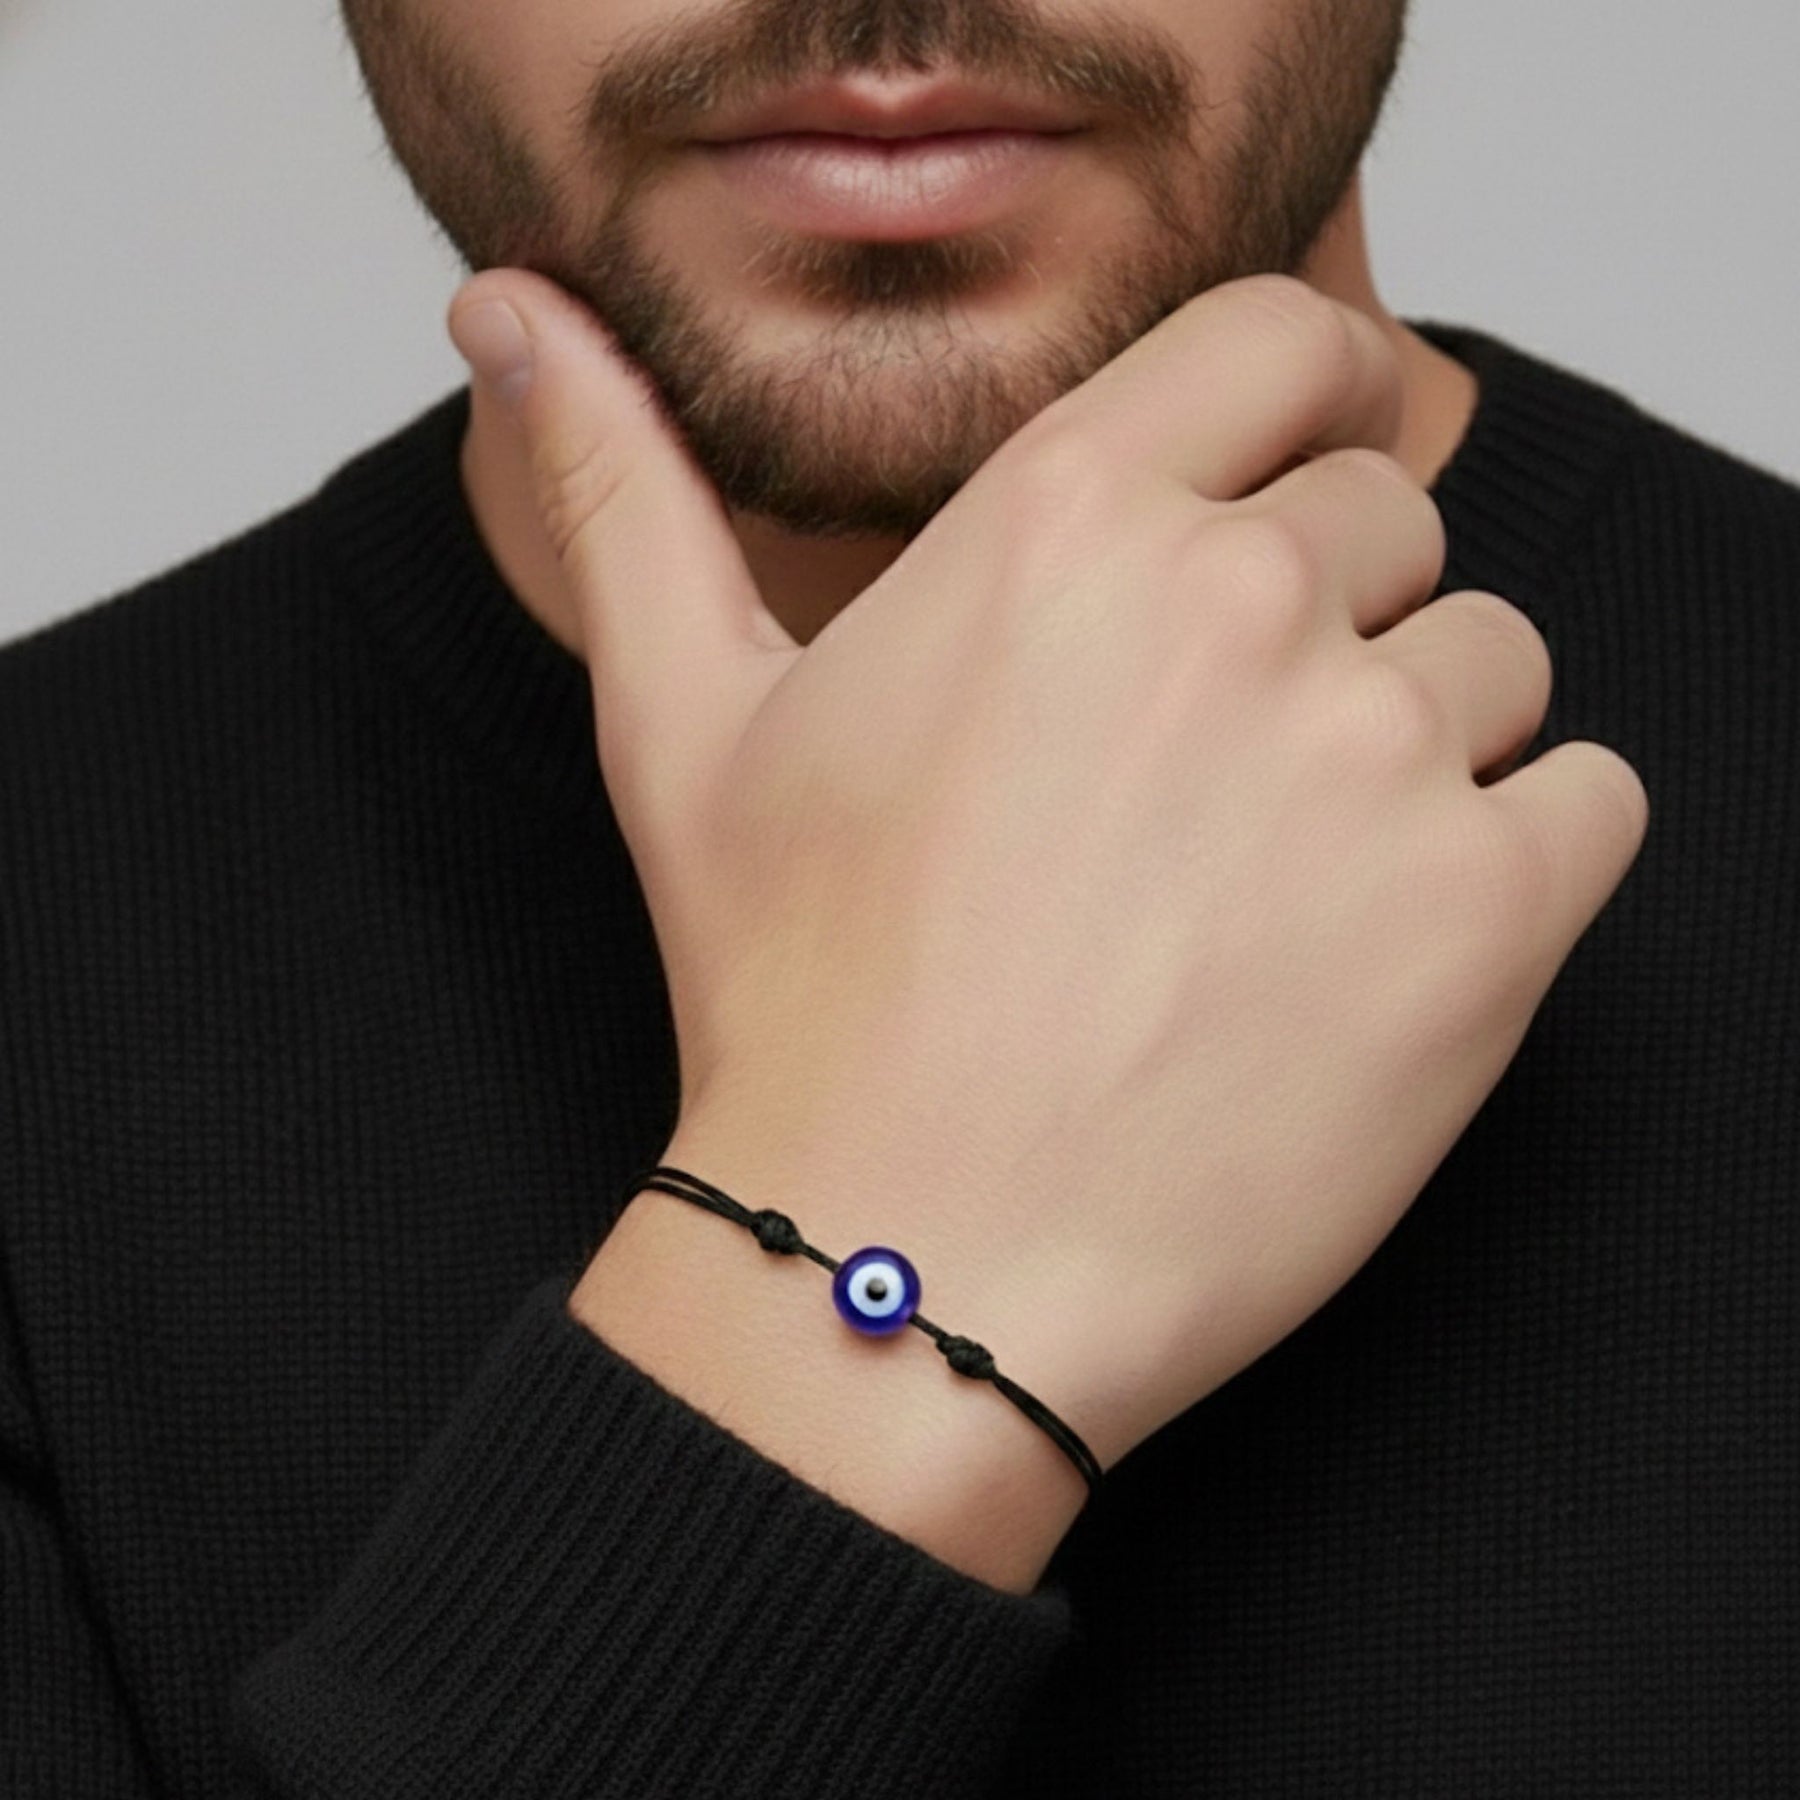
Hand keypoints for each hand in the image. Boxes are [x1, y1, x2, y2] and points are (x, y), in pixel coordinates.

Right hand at [449, 271, 1647, 1477]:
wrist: (903, 1262)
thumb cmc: (798, 997)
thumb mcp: (679, 722)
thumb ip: (619, 488)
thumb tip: (503, 313)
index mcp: (1068, 521)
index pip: (1291, 346)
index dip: (1310, 413)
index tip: (1295, 486)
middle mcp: (1240, 601)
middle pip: (1391, 526)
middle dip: (1324, 627)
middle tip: (1201, 790)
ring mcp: (1379, 757)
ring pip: (1493, 671)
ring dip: (1413, 755)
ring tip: (1263, 896)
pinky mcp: (1490, 917)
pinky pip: (1590, 803)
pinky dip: (1520, 862)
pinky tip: (1372, 954)